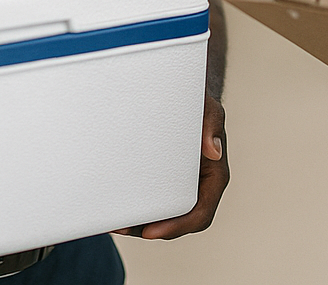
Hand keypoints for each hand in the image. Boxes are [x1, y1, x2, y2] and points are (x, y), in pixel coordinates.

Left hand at [118, 95, 228, 239]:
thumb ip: (212, 125)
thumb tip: (213, 151)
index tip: (153, 231)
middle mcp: (197, 185)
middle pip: (177, 220)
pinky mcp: (164, 180)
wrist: (183, 96)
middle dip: (151, 229)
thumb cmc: (198, 105)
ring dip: (139, 224)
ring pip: (162, 215)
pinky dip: (135, 208)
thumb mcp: (208, 110)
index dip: (178, 226)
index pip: (200, 212)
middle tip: (124, 229)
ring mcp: (180, 185)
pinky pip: (152, 202)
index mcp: (213, 176)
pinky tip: (116, 208)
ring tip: (114, 223)